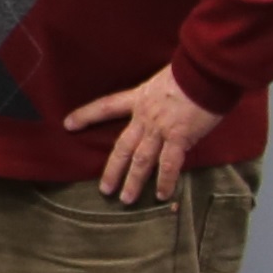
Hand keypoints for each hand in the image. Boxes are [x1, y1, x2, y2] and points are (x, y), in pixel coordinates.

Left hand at [62, 65, 226, 205]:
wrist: (204, 73)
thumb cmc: (190, 72)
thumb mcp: (164, 80)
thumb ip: (159, 98)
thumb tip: (163, 110)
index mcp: (139, 98)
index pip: (106, 106)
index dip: (86, 115)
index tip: (68, 124)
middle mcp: (145, 117)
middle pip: (122, 146)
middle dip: (112, 169)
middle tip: (104, 189)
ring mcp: (160, 129)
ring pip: (142, 160)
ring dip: (133, 181)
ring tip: (126, 199)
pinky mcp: (180, 137)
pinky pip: (169, 164)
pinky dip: (166, 181)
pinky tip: (162, 195)